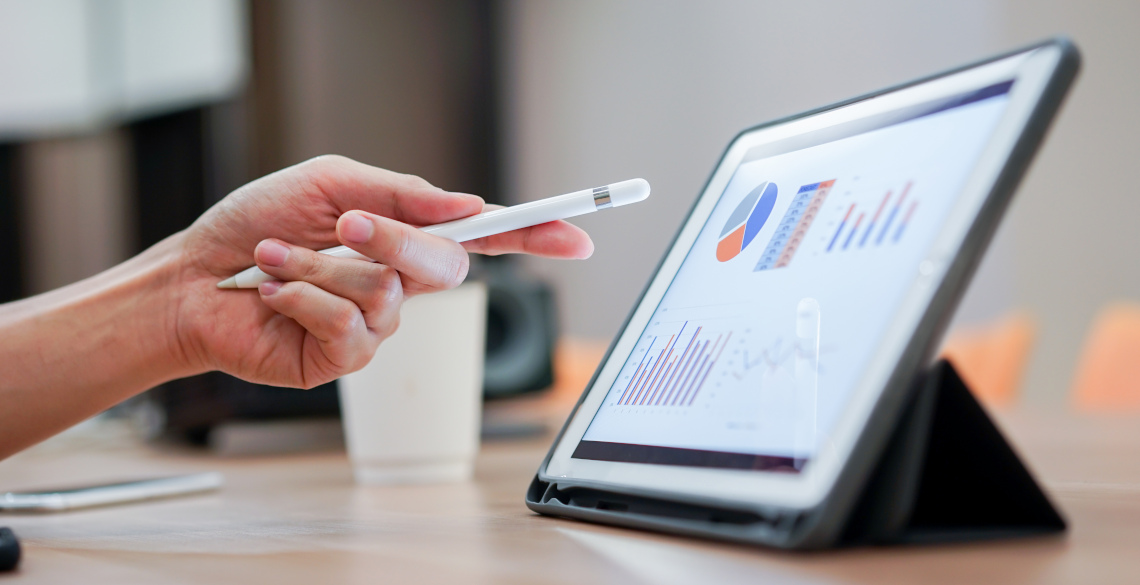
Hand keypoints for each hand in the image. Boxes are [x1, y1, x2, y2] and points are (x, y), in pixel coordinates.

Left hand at [171, 155, 592, 387]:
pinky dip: (302, 297)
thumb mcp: (329, 185)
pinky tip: (272, 292)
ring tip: (274, 259)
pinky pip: (348, 327)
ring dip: (320, 266)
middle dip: (395, 241)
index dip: (532, 236)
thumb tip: (466, 205)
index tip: (576, 234)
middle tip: (347, 224)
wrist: (192, 278)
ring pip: (386, 294)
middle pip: (444, 265)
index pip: (482, 238)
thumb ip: (399, 194)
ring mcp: (376, 324)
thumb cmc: (255, 226)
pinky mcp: (344, 358)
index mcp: (402, 236)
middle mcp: (399, 282)